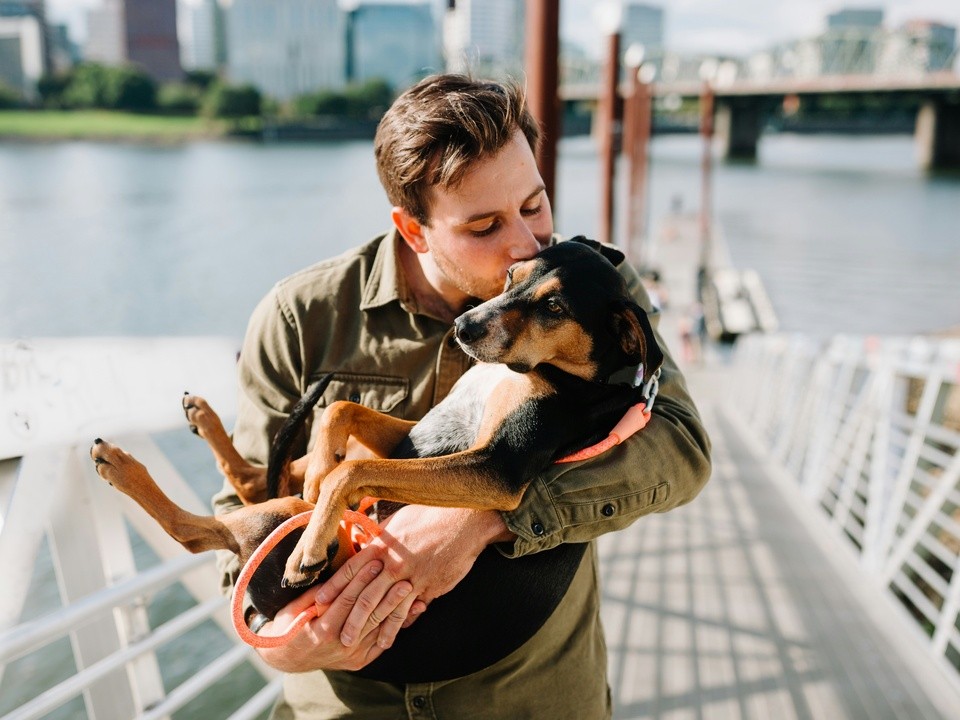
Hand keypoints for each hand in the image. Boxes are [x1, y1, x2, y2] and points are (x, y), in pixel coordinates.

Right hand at [255, 558, 420, 672]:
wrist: (288, 658)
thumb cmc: (289, 626)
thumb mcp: (294, 608)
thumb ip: (315, 594)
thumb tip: (335, 573)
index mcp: (322, 630)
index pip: (347, 600)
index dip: (361, 580)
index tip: (375, 562)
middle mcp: (340, 645)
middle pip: (368, 615)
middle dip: (386, 593)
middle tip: (402, 575)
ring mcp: (352, 655)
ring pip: (379, 628)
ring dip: (398, 608)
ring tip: (413, 590)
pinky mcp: (360, 661)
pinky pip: (382, 642)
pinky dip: (398, 626)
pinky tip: (414, 610)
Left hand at [314, 505, 515, 651]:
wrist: (464, 520)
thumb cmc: (430, 515)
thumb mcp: (399, 521)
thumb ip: (381, 537)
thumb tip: (366, 543)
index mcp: (382, 544)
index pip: (350, 569)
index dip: (333, 588)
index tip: (317, 603)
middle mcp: (393, 562)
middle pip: (364, 595)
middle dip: (348, 618)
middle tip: (334, 636)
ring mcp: (412, 576)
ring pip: (386, 608)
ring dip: (371, 629)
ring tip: (357, 645)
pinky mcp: (429, 586)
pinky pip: (410, 610)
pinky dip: (398, 626)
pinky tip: (389, 638)